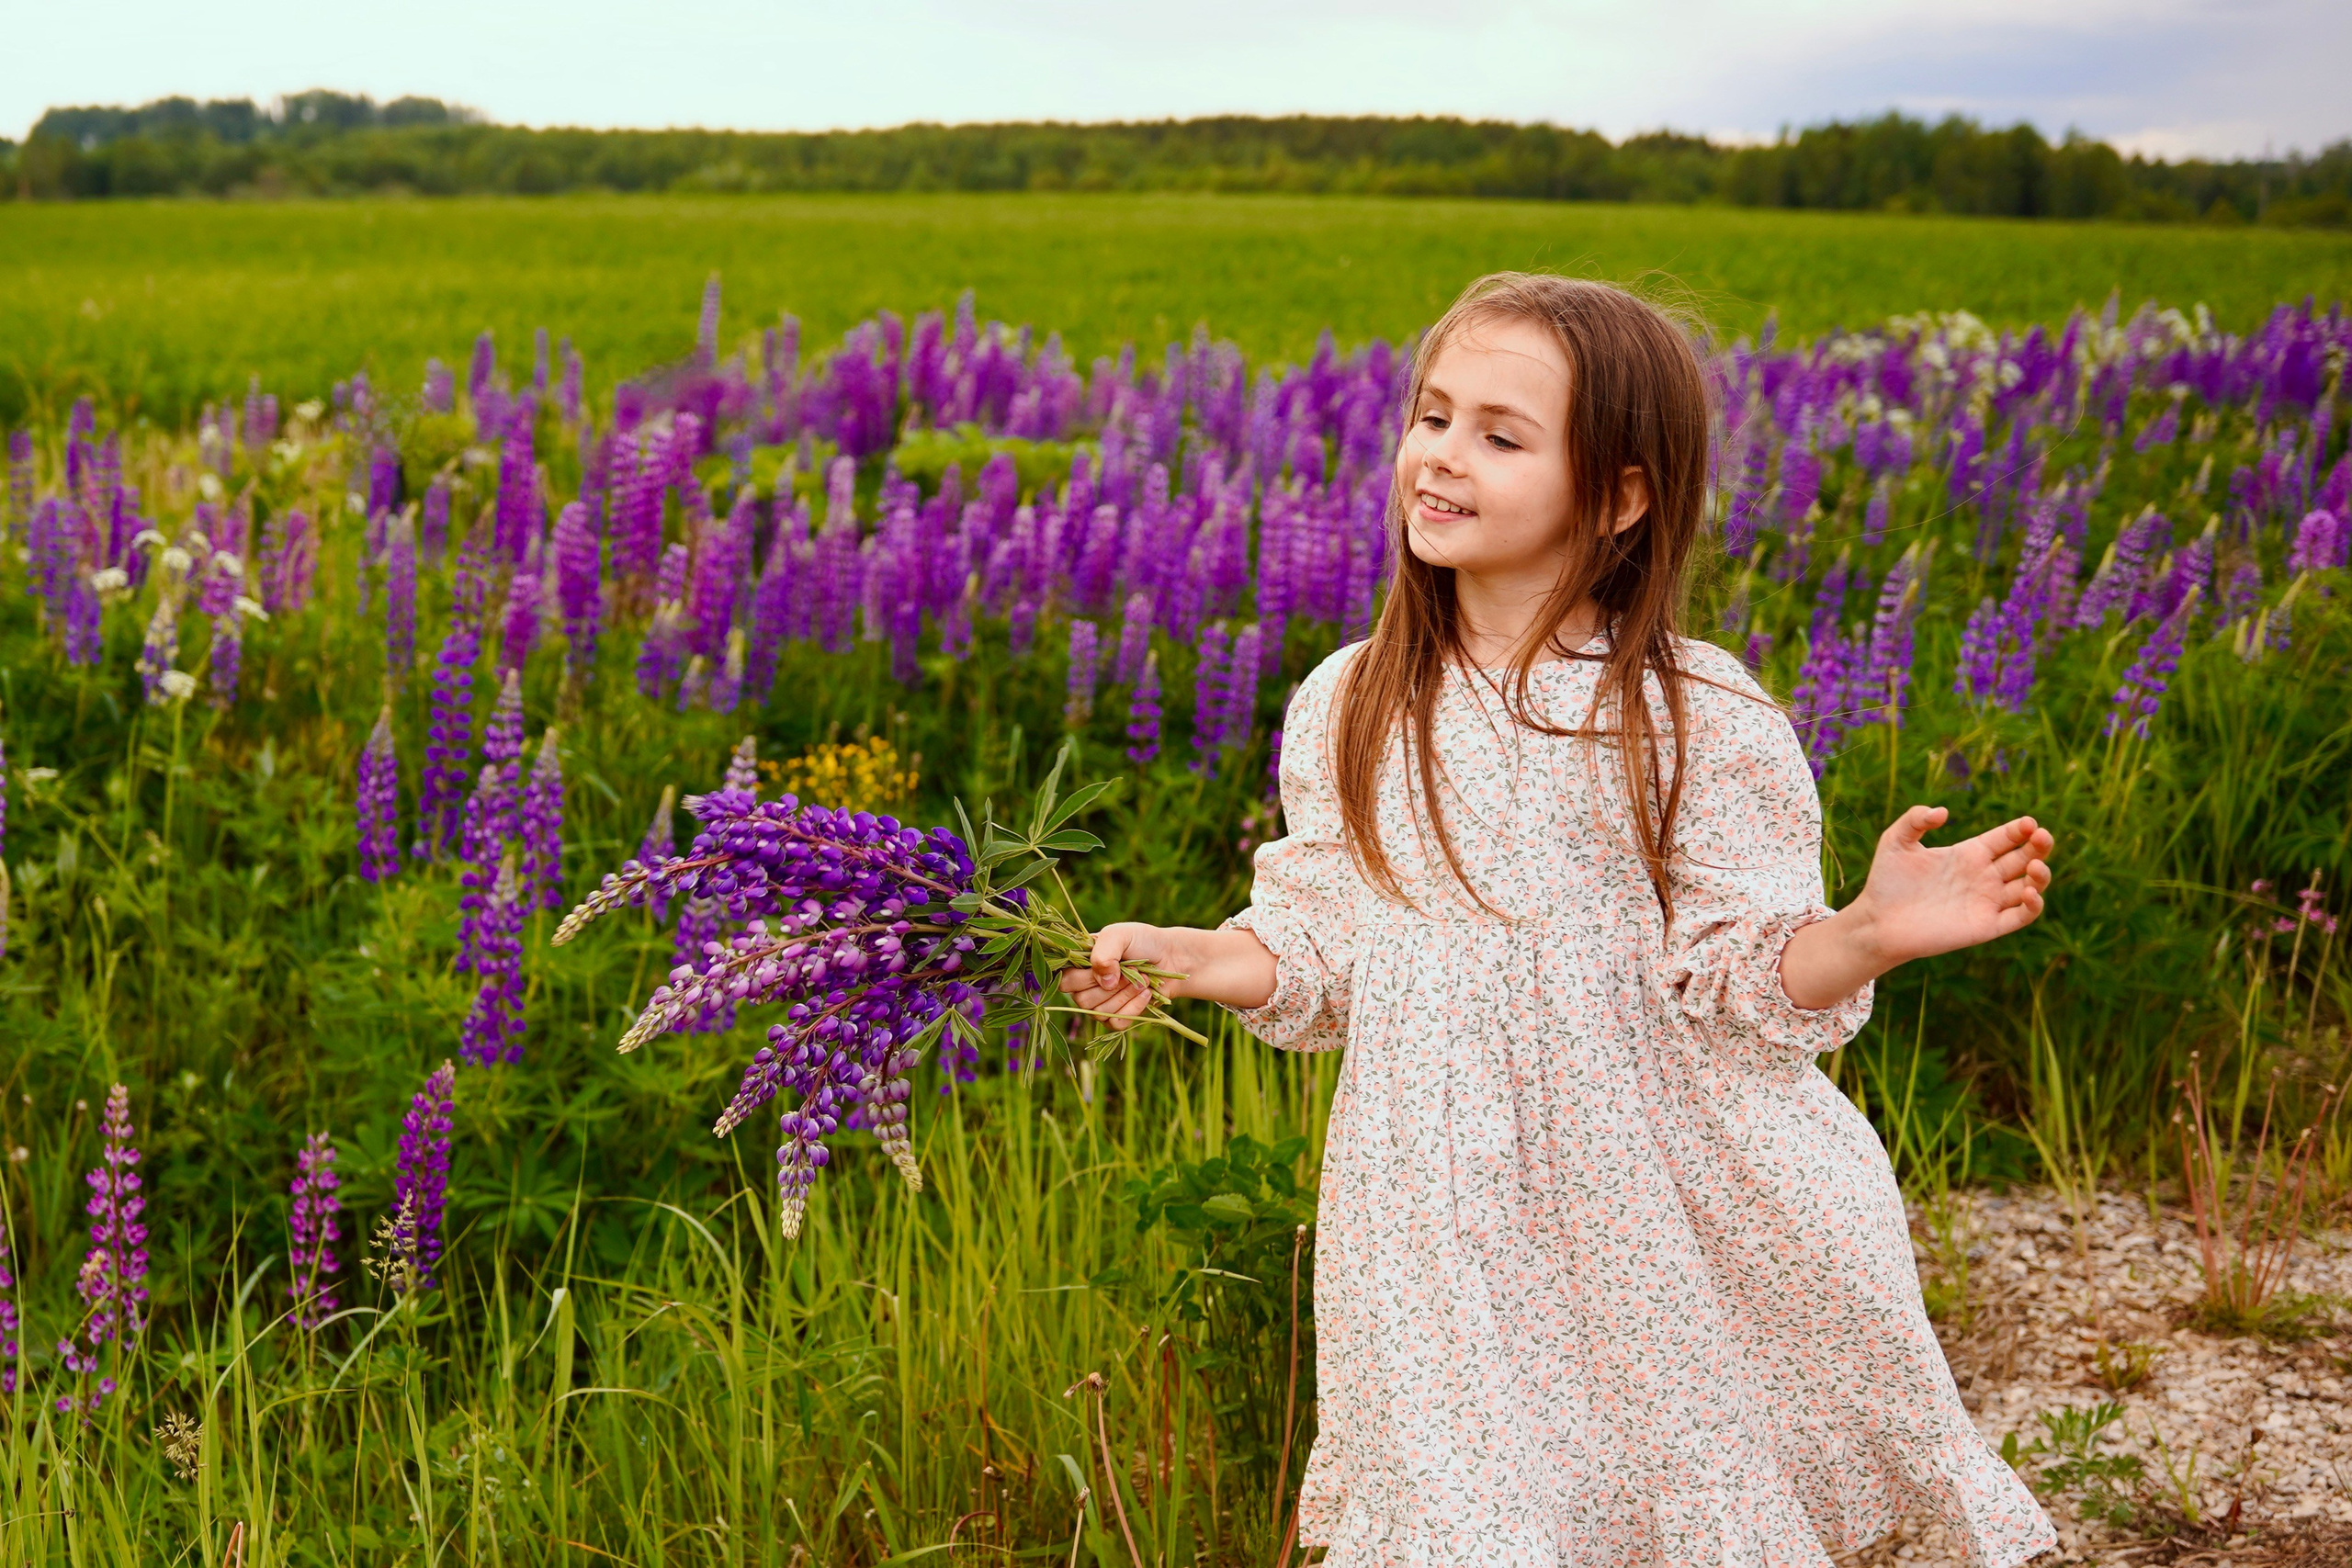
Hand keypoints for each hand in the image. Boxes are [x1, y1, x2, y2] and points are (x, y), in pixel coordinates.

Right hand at [1058, 922, 1180, 1032]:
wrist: (1171, 957)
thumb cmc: (1142, 941)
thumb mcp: (1120, 935)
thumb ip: (1104, 953)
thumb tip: (1104, 982)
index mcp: (1079, 964)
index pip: (1064, 981)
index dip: (1084, 977)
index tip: (1108, 965)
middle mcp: (1086, 985)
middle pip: (1081, 1000)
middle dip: (1111, 986)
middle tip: (1130, 970)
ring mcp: (1101, 1003)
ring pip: (1099, 1013)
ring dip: (1126, 994)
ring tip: (1143, 979)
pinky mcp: (1118, 1017)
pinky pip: (1116, 1023)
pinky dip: (1134, 1008)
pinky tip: (1146, 993)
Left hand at [1852, 805, 2054, 965]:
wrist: (1878, 921)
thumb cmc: (1886, 881)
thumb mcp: (1896, 841)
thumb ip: (1914, 819)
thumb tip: (1943, 812)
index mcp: (1969, 853)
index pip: (2007, 838)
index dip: (2021, 829)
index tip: (2029, 823)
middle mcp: (1984, 876)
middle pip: (2025, 858)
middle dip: (2039, 846)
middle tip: (2042, 837)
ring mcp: (1987, 901)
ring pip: (2030, 886)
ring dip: (2040, 875)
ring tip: (2034, 867)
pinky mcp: (1986, 926)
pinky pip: (2020, 916)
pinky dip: (2033, 906)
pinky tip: (2029, 892)